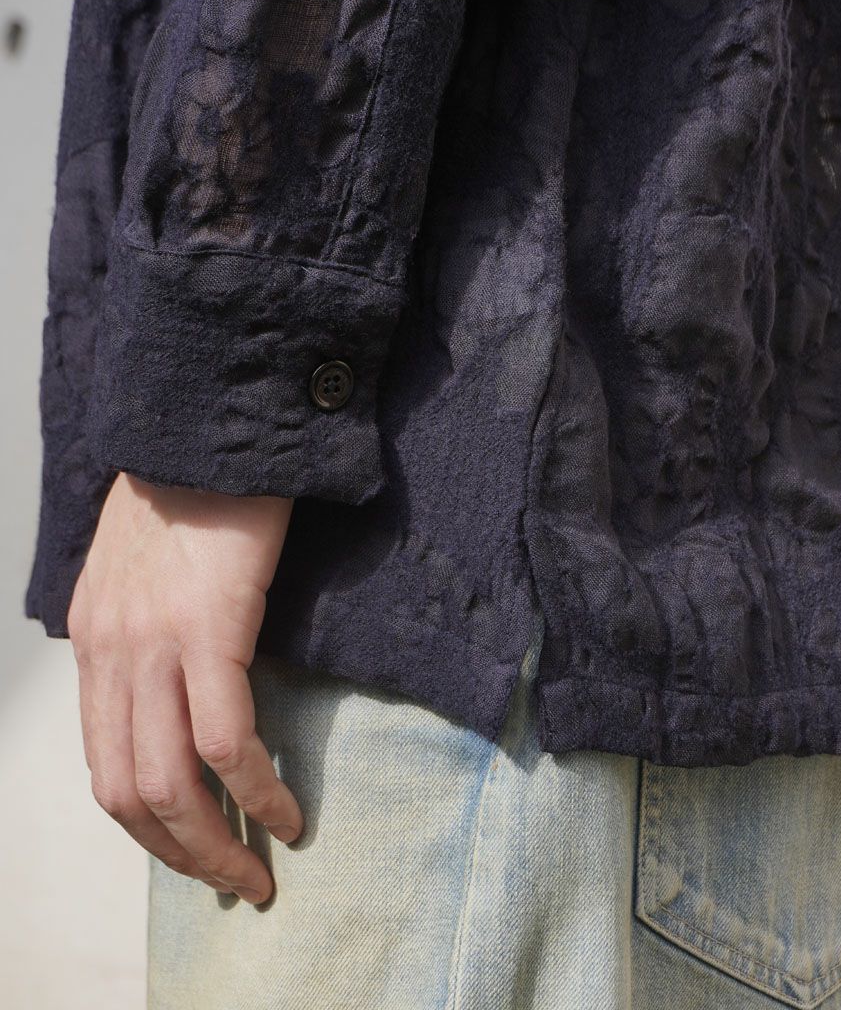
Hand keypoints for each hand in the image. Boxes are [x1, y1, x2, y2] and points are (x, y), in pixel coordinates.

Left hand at [67, 471, 301, 903]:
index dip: (148, 823)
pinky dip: (256, 792)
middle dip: (180, 853)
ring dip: (214, 844)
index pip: (103, 764)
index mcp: (93, 640)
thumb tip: (181, 682)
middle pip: (128, 793)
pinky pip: (227, 741)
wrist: (214, 419)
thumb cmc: (197, 487)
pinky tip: (286, 812)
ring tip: (259, 870)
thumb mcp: (144, 565)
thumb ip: (146, 627)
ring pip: (170, 784)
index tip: (194, 847)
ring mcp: (152, 644)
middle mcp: (109, 653)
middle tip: (231, 881)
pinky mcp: (207, 630)